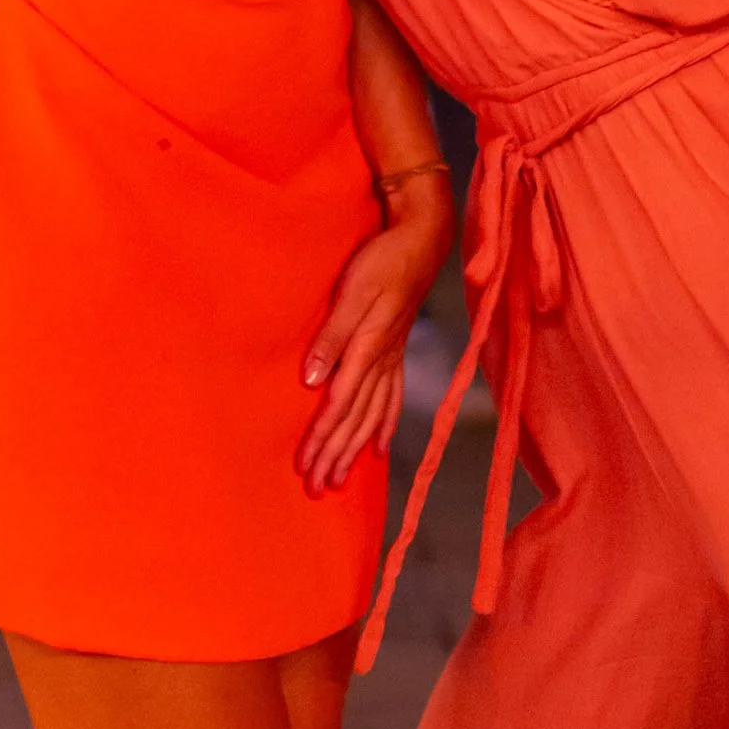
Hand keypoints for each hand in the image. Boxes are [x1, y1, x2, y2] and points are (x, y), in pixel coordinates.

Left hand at [296, 174, 455, 493]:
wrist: (421, 240)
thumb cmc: (382, 261)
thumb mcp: (352, 292)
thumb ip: (332, 336)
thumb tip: (311, 382)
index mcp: (368, 350)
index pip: (339, 406)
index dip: (322, 439)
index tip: (306, 468)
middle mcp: (382, 362)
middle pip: (356, 420)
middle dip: (336, 456)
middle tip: (317, 488)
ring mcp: (393, 359)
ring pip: (372, 416)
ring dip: (354, 449)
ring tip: (340, 479)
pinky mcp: (397, 351)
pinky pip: (391, 399)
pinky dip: (384, 426)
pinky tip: (377, 447)